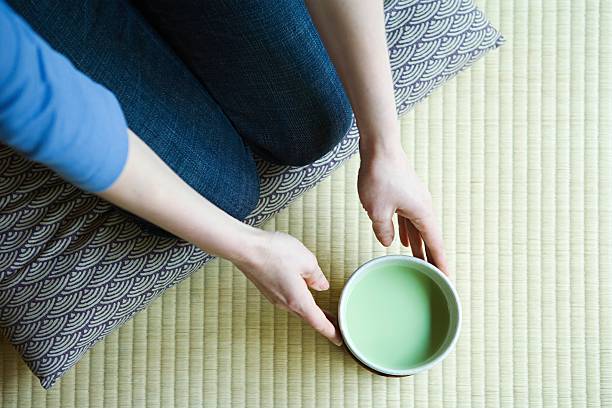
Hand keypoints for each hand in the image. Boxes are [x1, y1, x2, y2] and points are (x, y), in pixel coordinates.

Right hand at [231, 229, 342, 345]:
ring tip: (323, 308)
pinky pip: (287, 297)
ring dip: (310, 308)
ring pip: (297, 306)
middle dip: (323, 320)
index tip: (339, 340)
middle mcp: (285, 303)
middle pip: (308, 316)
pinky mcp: (268, 288)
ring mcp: (274, 297)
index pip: (318, 322)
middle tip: (336, 325)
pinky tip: (302, 288)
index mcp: (298, 300)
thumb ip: (317, 275)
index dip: (331, 332)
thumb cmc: (273, 253)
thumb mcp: (306, 260)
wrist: (244, 248)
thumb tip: (321, 285)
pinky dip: (298, 297)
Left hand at [358, 141, 447, 274]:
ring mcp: (414, 200)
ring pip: (418, 229)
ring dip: (418, 246)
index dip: (440, 262)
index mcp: (422, 213)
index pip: (435, 244)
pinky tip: (403, 241)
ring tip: (419, 264)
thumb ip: (383, 230)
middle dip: (431, 257)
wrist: (380, 148)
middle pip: (429, 238)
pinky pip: (408, 219)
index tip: (447, 278)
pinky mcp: (404, 194)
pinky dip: (408, 232)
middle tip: (436, 277)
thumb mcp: (377, 211)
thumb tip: (388, 241)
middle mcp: (422, 207)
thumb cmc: (380, 177)